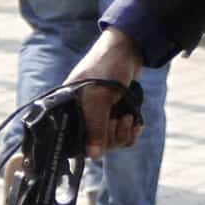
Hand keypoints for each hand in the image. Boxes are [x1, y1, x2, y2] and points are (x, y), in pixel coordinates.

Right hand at [63, 30, 148, 156]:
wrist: (129, 49)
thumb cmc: (107, 67)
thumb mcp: (100, 97)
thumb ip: (95, 126)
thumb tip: (92, 155)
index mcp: (68, 110)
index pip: (71, 142)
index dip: (88, 145)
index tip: (102, 139)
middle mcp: (81, 114)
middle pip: (94, 145)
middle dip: (112, 137)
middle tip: (119, 119)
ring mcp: (98, 114)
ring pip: (110, 142)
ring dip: (123, 133)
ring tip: (129, 117)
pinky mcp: (113, 113)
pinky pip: (121, 135)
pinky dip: (130, 131)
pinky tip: (136, 122)